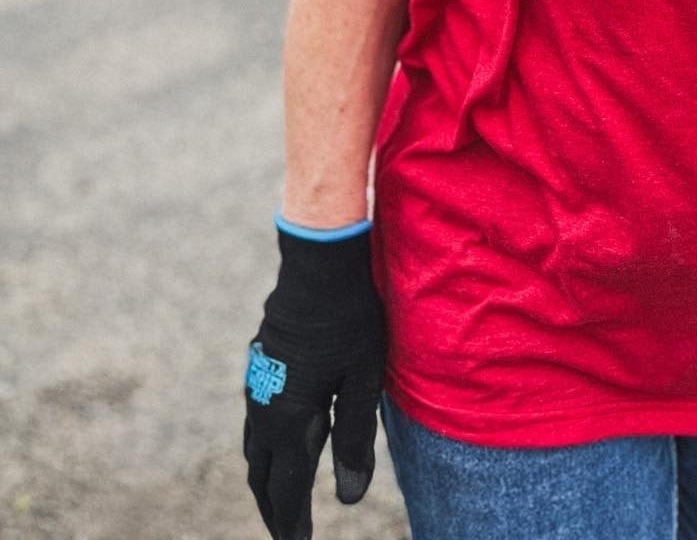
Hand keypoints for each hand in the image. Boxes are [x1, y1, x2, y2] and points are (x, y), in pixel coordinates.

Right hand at [243, 225, 385, 539]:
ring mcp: (258, 386)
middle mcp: (264, 409)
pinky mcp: (261, 365)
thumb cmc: (350, 320)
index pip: (287, 489)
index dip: (293, 523)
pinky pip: (255, 423)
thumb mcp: (362, 381)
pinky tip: (278, 444)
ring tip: (282, 501)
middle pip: (263, 476)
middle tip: (290, 535)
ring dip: (267, 480)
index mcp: (289, 420)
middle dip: (275, 510)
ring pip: (254, 450)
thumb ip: (355, 439)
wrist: (318, 263)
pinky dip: (264, 449)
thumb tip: (349, 499)